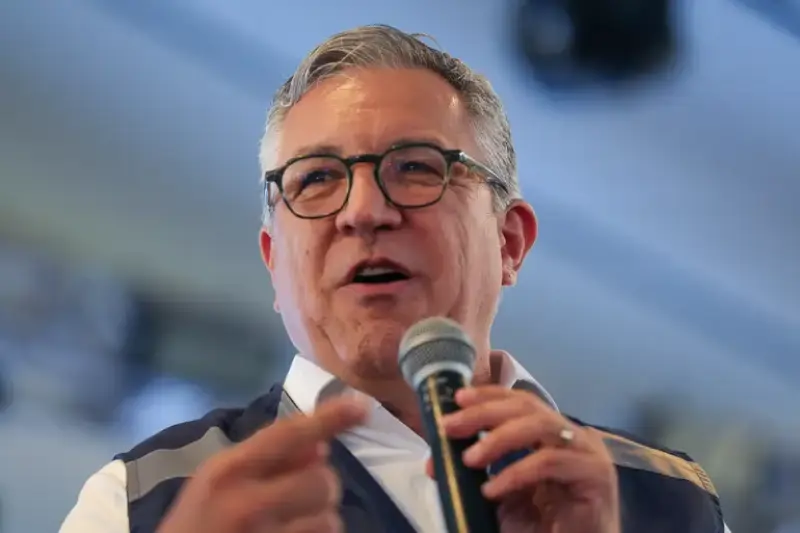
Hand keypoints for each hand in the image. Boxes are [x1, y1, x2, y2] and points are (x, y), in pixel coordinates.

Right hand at [157, 397, 366, 532]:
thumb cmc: (194, 527)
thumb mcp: (216, 484)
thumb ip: (266, 462)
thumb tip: (321, 446)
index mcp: (226, 472)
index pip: (287, 435)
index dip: (328, 419)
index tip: (360, 407)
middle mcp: (245, 503)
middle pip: (322, 480)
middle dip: (322, 487)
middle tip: (302, 497)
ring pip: (329, 520)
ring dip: (320, 522)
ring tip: (293, 526)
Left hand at [428, 380, 619, 532]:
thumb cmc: (542, 528)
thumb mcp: (500, 494)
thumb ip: (477, 472)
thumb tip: (433, 461)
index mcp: (553, 434)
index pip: (520, 400)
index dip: (489, 395)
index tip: (458, 398)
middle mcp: (573, 436)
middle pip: (527, 405)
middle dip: (484, 412)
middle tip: (451, 426)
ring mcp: (587, 452)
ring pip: (540, 425)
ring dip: (498, 438)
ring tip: (469, 459)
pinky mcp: (596, 474)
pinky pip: (550, 462)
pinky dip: (516, 472)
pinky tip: (492, 490)